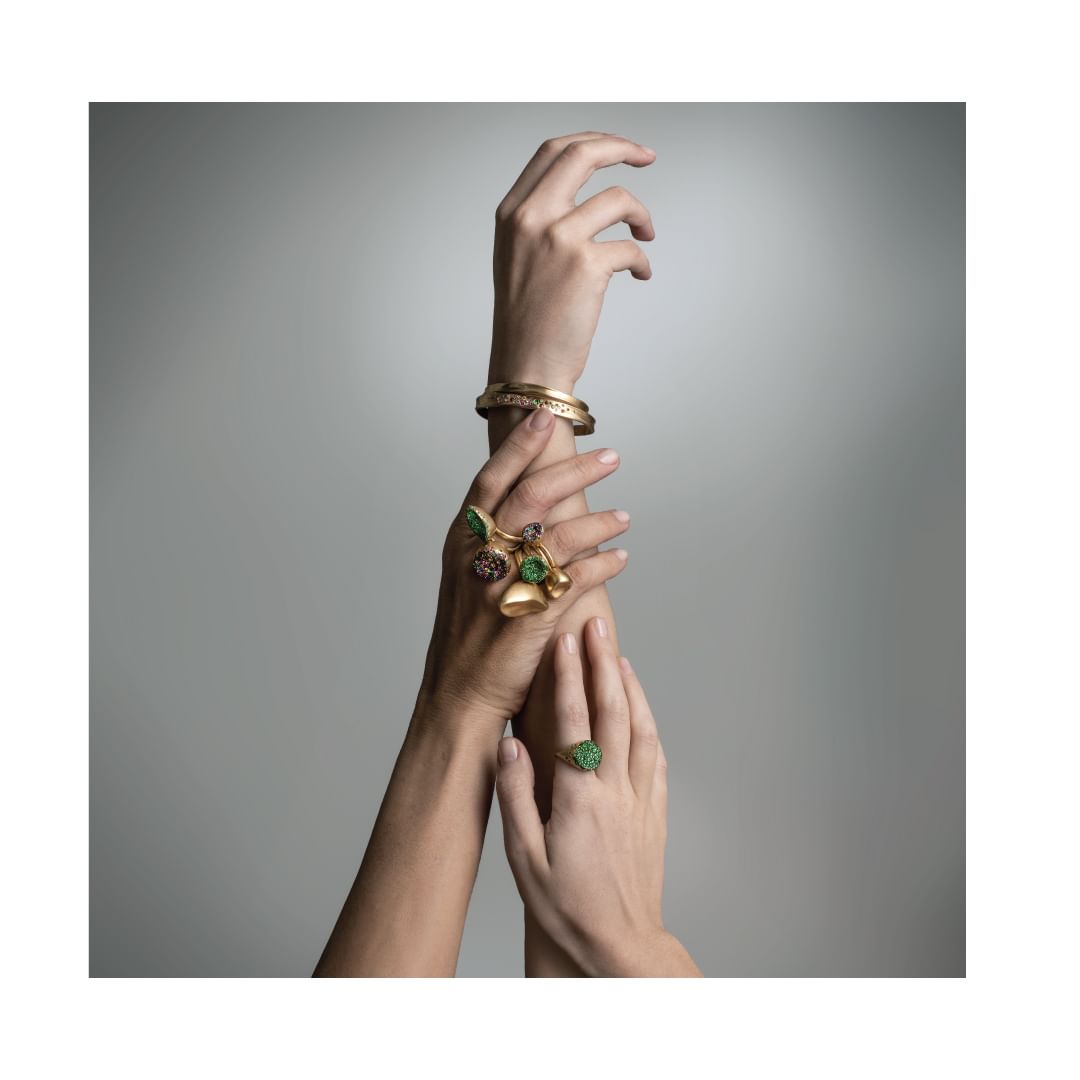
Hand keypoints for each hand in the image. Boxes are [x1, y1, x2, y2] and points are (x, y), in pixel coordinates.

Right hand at [417, 409, 630, 729]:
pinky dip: (603, 565)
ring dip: (599, 521)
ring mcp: (502, 589)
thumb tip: (523, 508)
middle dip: (574, 470)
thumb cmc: (466, 638)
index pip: (490, 481)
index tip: (545, 417)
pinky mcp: (529, 620)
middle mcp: (478, 559)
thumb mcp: (464, 579)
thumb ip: (488, 541)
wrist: (458, 696)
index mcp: (461, 543)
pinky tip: (622, 558)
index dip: (519, 447)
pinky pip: (576, 581)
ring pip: (557, 536)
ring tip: (625, 515)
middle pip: (530, 497)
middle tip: (611, 456)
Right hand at [488, 132, 656, 391]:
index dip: (593, 141)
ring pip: (618, 199)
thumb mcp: (517, 256)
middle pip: (582, 155)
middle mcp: (531, 218)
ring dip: (641, 214)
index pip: (553, 152)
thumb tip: (582, 194)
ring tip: (646, 233)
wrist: (526, 364)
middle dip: (622, 147)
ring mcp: (558, 239)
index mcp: (512, 212)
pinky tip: (640, 274)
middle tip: (647, 157)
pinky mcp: (586, 265)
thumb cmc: (526, 319)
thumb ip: (539, 219)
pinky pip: (631, 246)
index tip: (618, 147)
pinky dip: (642, 260)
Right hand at [495, 617, 701, 976]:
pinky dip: (648, 723)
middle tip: (597, 625)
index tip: (564, 640)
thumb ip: (516, 797)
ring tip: (618, 653)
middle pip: (613, 712)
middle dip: (603, 663)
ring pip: (641, 728)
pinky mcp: (655, 812)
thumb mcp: (524, 857)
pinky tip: (642, 709)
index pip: (573, 722)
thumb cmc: (567, 906)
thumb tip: (510, 745)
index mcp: (580, 798)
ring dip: (630, 686)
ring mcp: (640, 800)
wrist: (620, 944)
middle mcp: (615, 790)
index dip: (568, 677)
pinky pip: (655, 756)